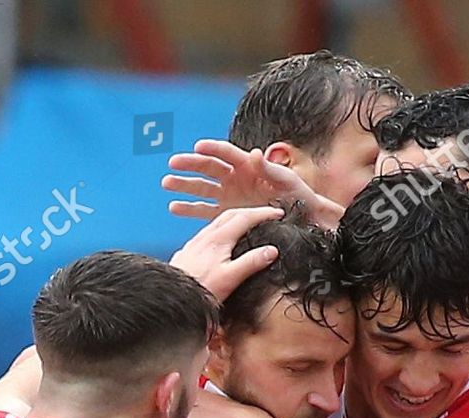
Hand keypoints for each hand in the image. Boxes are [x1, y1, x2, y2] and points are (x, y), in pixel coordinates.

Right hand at [163, 139, 344, 228]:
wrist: (301, 219)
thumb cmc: (296, 195)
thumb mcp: (285, 180)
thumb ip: (269, 168)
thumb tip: (256, 153)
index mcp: (248, 165)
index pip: (226, 153)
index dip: (213, 149)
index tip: (197, 146)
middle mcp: (234, 177)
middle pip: (208, 167)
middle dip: (190, 164)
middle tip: (173, 163)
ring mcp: (228, 195)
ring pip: (201, 187)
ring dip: (184, 185)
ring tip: (167, 182)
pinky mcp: (225, 213)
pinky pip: (204, 210)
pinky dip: (189, 209)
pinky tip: (174, 207)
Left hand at [169, 206, 282, 300]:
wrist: (172, 298)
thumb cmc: (200, 291)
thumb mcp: (230, 278)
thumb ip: (251, 262)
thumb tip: (272, 250)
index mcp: (218, 239)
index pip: (245, 217)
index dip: (263, 213)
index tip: (277, 213)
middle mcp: (204, 237)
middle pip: (230, 215)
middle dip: (249, 211)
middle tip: (264, 214)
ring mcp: (194, 244)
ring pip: (216, 223)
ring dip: (233, 219)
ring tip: (245, 224)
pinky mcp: (187, 253)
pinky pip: (206, 234)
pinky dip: (220, 231)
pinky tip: (221, 242)